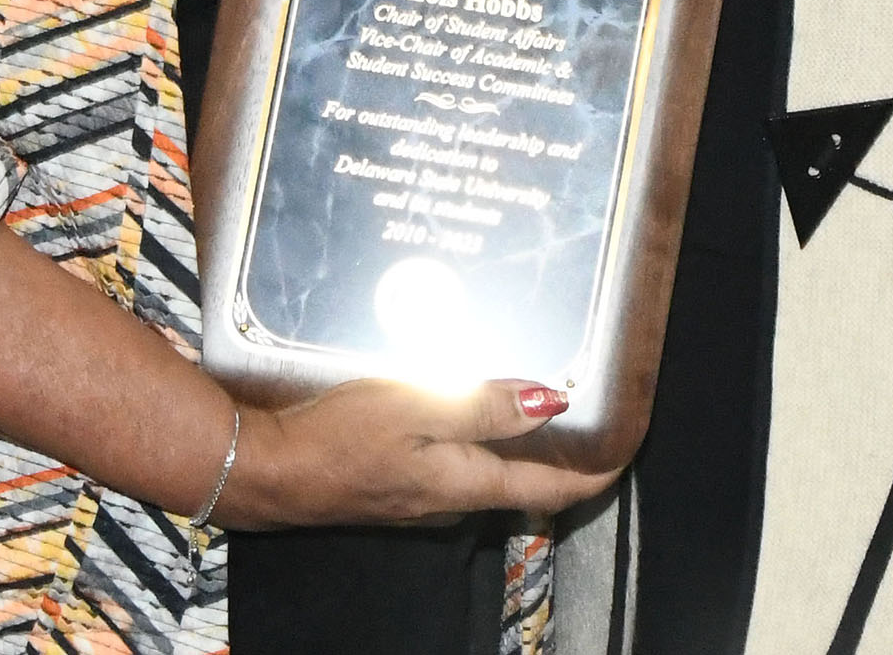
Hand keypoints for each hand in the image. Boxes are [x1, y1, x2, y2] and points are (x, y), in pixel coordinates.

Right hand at [213, 378, 612, 529]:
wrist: (265, 469)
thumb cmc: (340, 436)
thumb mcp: (418, 407)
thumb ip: (485, 406)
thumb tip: (552, 400)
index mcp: (466, 482)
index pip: (549, 488)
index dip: (593, 473)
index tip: (626, 450)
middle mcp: (450, 498)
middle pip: (522, 480)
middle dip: (558, 451)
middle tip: (588, 410)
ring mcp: (420, 495)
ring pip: (486, 469)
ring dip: (516, 442)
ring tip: (536, 395)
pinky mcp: (394, 482)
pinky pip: (451, 460)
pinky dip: (475, 437)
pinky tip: (466, 404)